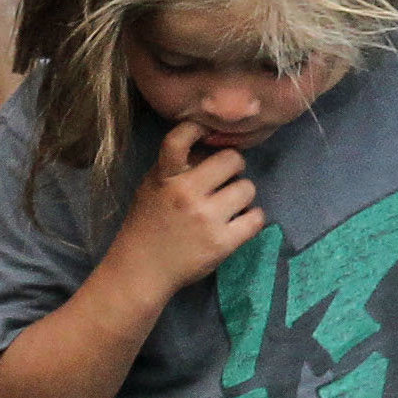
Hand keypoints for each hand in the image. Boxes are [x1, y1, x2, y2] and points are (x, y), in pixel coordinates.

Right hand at [115, 119, 264, 298]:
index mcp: (165, 177)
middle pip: (231, 160)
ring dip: (242, 194)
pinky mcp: (222, 243)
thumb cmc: (147, 224)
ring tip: (231, 204)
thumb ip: (176, 166)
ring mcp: (206, 219)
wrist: (141, 269)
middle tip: (228, 176)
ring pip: (247, 188)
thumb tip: (210, 144)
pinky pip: (256, 218)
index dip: (197, 127)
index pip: (179, 139)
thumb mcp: (152, 186)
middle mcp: (186, 193)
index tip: (206, 131)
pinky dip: (252, 217)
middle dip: (233, 166)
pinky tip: (241, 220)